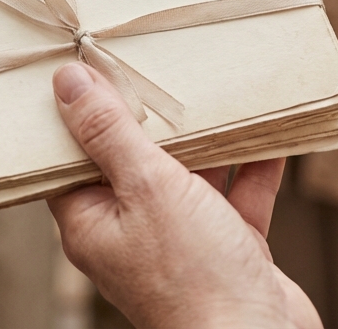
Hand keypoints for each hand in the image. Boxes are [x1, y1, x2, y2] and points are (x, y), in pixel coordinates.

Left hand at [46, 63, 320, 328]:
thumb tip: (66, 81)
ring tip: (215, 86)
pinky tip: (271, 130)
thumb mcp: (146, 188)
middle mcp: (132, 233)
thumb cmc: (193, 277)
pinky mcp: (227, 250)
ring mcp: (182, 242)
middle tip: (155, 61)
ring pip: (189, 176)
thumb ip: (110, 134)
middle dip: (150, 116)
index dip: (77, 114)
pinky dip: (252, 167)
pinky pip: (237, 197)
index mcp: (92, 222)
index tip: (86, 66)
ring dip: (207, 137)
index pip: (71, 159)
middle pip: (133, 161)